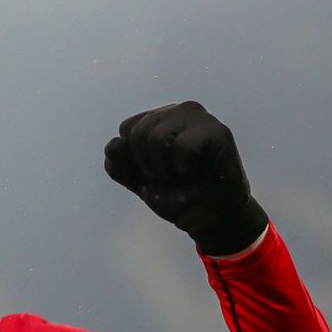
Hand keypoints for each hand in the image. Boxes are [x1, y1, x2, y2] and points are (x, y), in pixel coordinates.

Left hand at [103, 101, 267, 255]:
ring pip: (157, 137)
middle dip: (148, 165)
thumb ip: (121, 166)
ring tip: (184, 175)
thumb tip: (113, 145)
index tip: (154, 173)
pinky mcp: (218, 132)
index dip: (134, 159)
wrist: (209, 219)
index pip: (127, 128)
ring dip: (165, 168)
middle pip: (138, 131)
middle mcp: (179, 112)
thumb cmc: (179, 197)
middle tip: (171, 177)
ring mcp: (200, 119)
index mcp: (160, 119)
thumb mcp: (141, 182)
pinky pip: (183, 145)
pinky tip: (197, 171)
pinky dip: (184, 167)